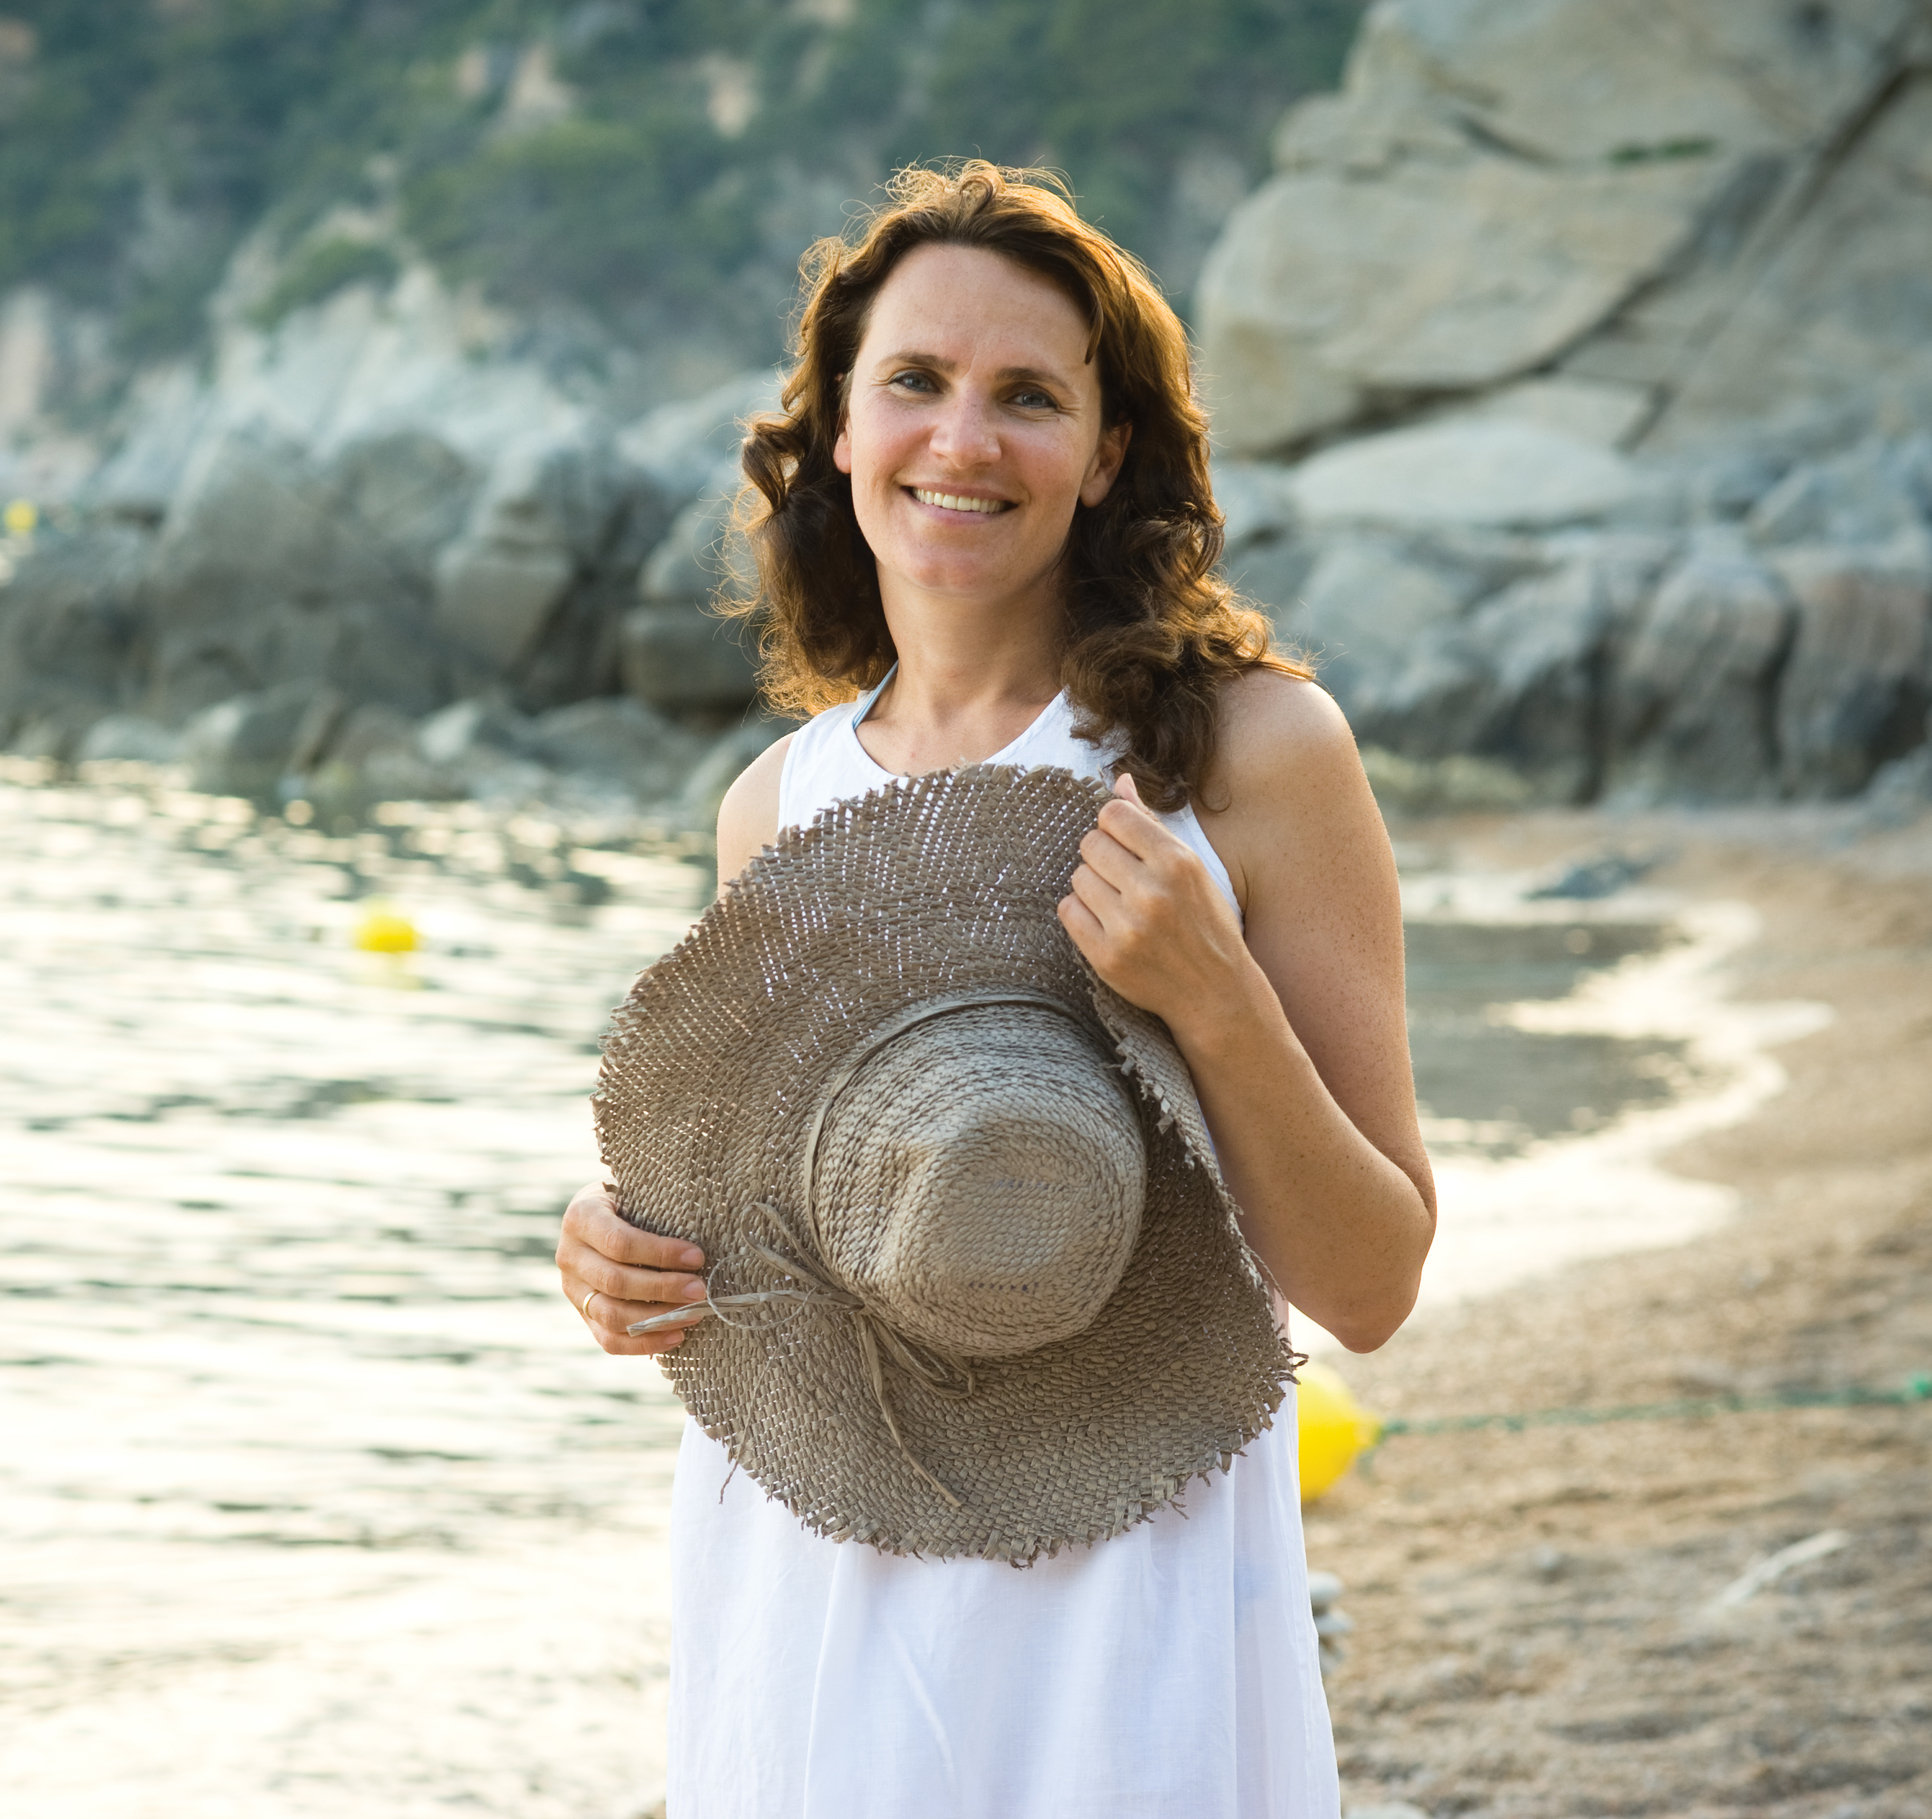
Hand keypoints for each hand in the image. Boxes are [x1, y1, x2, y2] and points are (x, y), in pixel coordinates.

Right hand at [557, 1180, 708, 1355]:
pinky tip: (676, 1337)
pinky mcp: (582, 1313)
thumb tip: (700, 1238)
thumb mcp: (636, 1191)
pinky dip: (643, 1344)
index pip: (620, 1243)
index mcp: (581, 1217)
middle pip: (616, 1282)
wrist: (601, 1214)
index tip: (697, 1258)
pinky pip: (608, 1339)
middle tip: (700, 1290)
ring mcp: (572, 1288)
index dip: (660, 1254)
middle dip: (663, 1289)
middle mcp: (569, 1254)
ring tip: (693, 1314)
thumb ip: (656, 1209)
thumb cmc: (631, 1199)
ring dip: (656, 1319)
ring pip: (611, 1315)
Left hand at [1056, 772, 1261, 1042]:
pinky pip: (1068, 911)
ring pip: (1078, 877)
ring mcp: (1127, 927)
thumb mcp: (1192, 868)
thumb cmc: (1204, 923)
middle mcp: (1152, 893)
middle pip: (1090, 843)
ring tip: (1119, 904)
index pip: (1113, 815)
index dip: (1114, 826)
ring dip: (1092, 886)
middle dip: (1102, 857)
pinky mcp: (1106, 957)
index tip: (1125, 844)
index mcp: (1178, 863)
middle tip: (1123, 879)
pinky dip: (1082, 914)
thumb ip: (1152, 824)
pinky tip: (1107, 923)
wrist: (1214, 992)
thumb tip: (1119, 781)